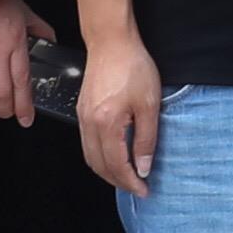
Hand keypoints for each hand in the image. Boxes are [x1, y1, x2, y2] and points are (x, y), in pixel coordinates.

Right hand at [77, 37, 160, 195]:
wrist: (111, 42)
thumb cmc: (132, 66)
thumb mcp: (149, 104)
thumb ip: (146, 139)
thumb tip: (142, 167)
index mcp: (106, 124)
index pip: (117, 165)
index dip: (131, 182)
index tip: (144, 190)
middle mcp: (89, 124)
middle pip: (99, 166)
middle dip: (118, 182)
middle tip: (136, 187)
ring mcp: (83, 118)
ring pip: (90, 157)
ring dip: (107, 172)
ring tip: (126, 176)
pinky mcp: (82, 111)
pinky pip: (87, 144)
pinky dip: (99, 157)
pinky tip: (113, 156)